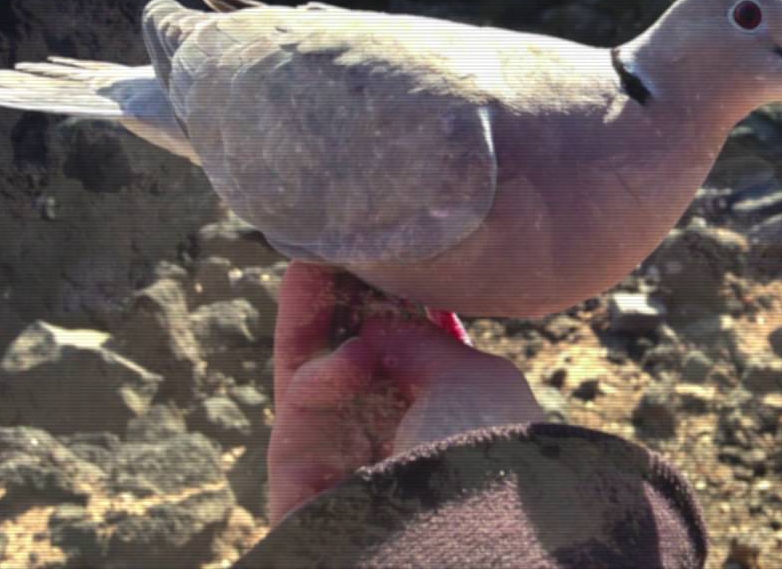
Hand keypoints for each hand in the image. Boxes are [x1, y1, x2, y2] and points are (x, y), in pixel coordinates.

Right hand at [266, 261, 542, 525]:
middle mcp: (399, 442)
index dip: (390, 304)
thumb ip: (420, 340)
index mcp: (452, 421)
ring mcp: (345, 463)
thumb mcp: (472, 379)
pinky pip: (297, 414)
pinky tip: (345, 359)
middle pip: (354, 359)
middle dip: (339, 302)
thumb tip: (381, 322)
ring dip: (308, 320)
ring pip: (315, 380)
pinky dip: (316, 376)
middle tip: (324, 247)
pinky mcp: (297, 484)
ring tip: (308, 264)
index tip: (376, 255)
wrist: (458, 535)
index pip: (410, 354)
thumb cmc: (485, 453)